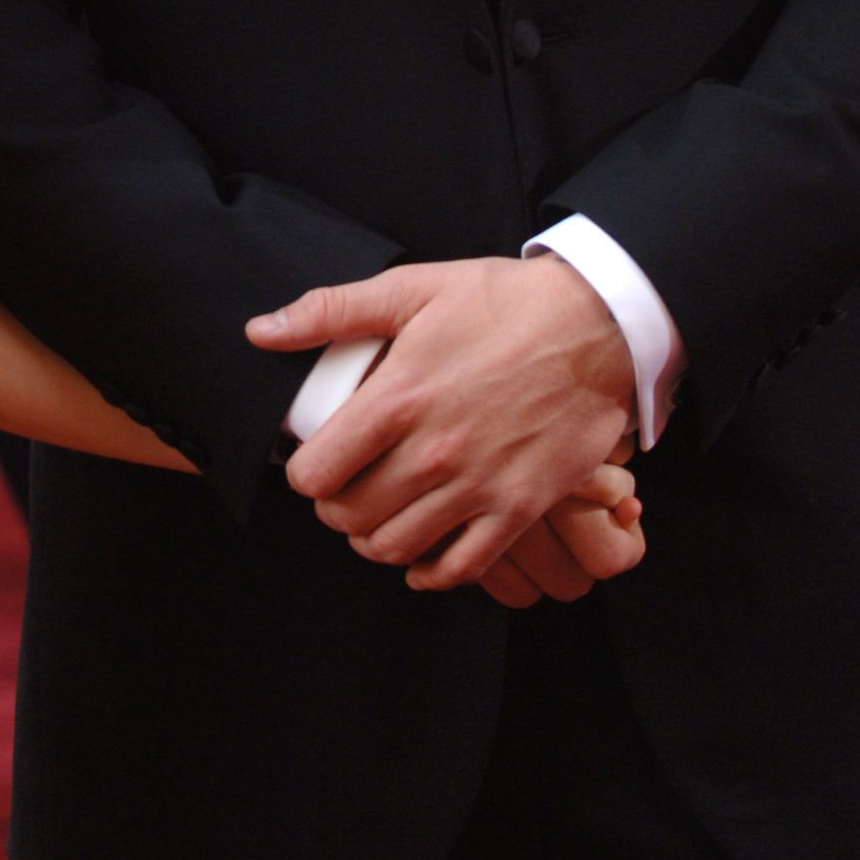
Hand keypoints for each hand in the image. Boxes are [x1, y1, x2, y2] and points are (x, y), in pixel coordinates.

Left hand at [248, 255, 636, 591]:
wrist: (599, 324)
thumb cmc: (505, 303)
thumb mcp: (412, 288)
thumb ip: (331, 311)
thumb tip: (261, 332)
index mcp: (398, 399)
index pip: (314, 474)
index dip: (306, 471)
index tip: (318, 459)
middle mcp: (433, 453)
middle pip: (349, 517)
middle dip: (336, 506)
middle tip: (347, 486)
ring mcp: (478, 487)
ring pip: (396, 547)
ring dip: (375, 538)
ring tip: (380, 513)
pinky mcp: (520, 508)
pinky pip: (461, 567)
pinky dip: (431, 571)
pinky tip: (422, 554)